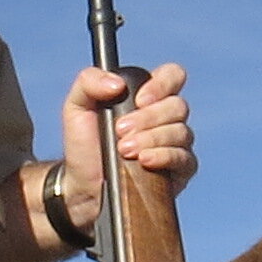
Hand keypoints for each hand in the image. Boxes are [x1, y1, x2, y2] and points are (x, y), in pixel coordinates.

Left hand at [57, 61, 196, 226]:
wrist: (83, 185)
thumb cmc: (83, 144)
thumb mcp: (76, 107)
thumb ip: (89, 81)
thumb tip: (117, 83)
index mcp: (149, 96)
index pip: (173, 76)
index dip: (161, 85)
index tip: (138, 100)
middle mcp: (167, 118)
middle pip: (177, 106)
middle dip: (147, 118)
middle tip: (120, 131)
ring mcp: (176, 144)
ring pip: (181, 132)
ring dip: (151, 139)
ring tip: (124, 150)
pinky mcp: (180, 170)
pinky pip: (185, 159)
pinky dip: (164, 157)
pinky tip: (144, 161)